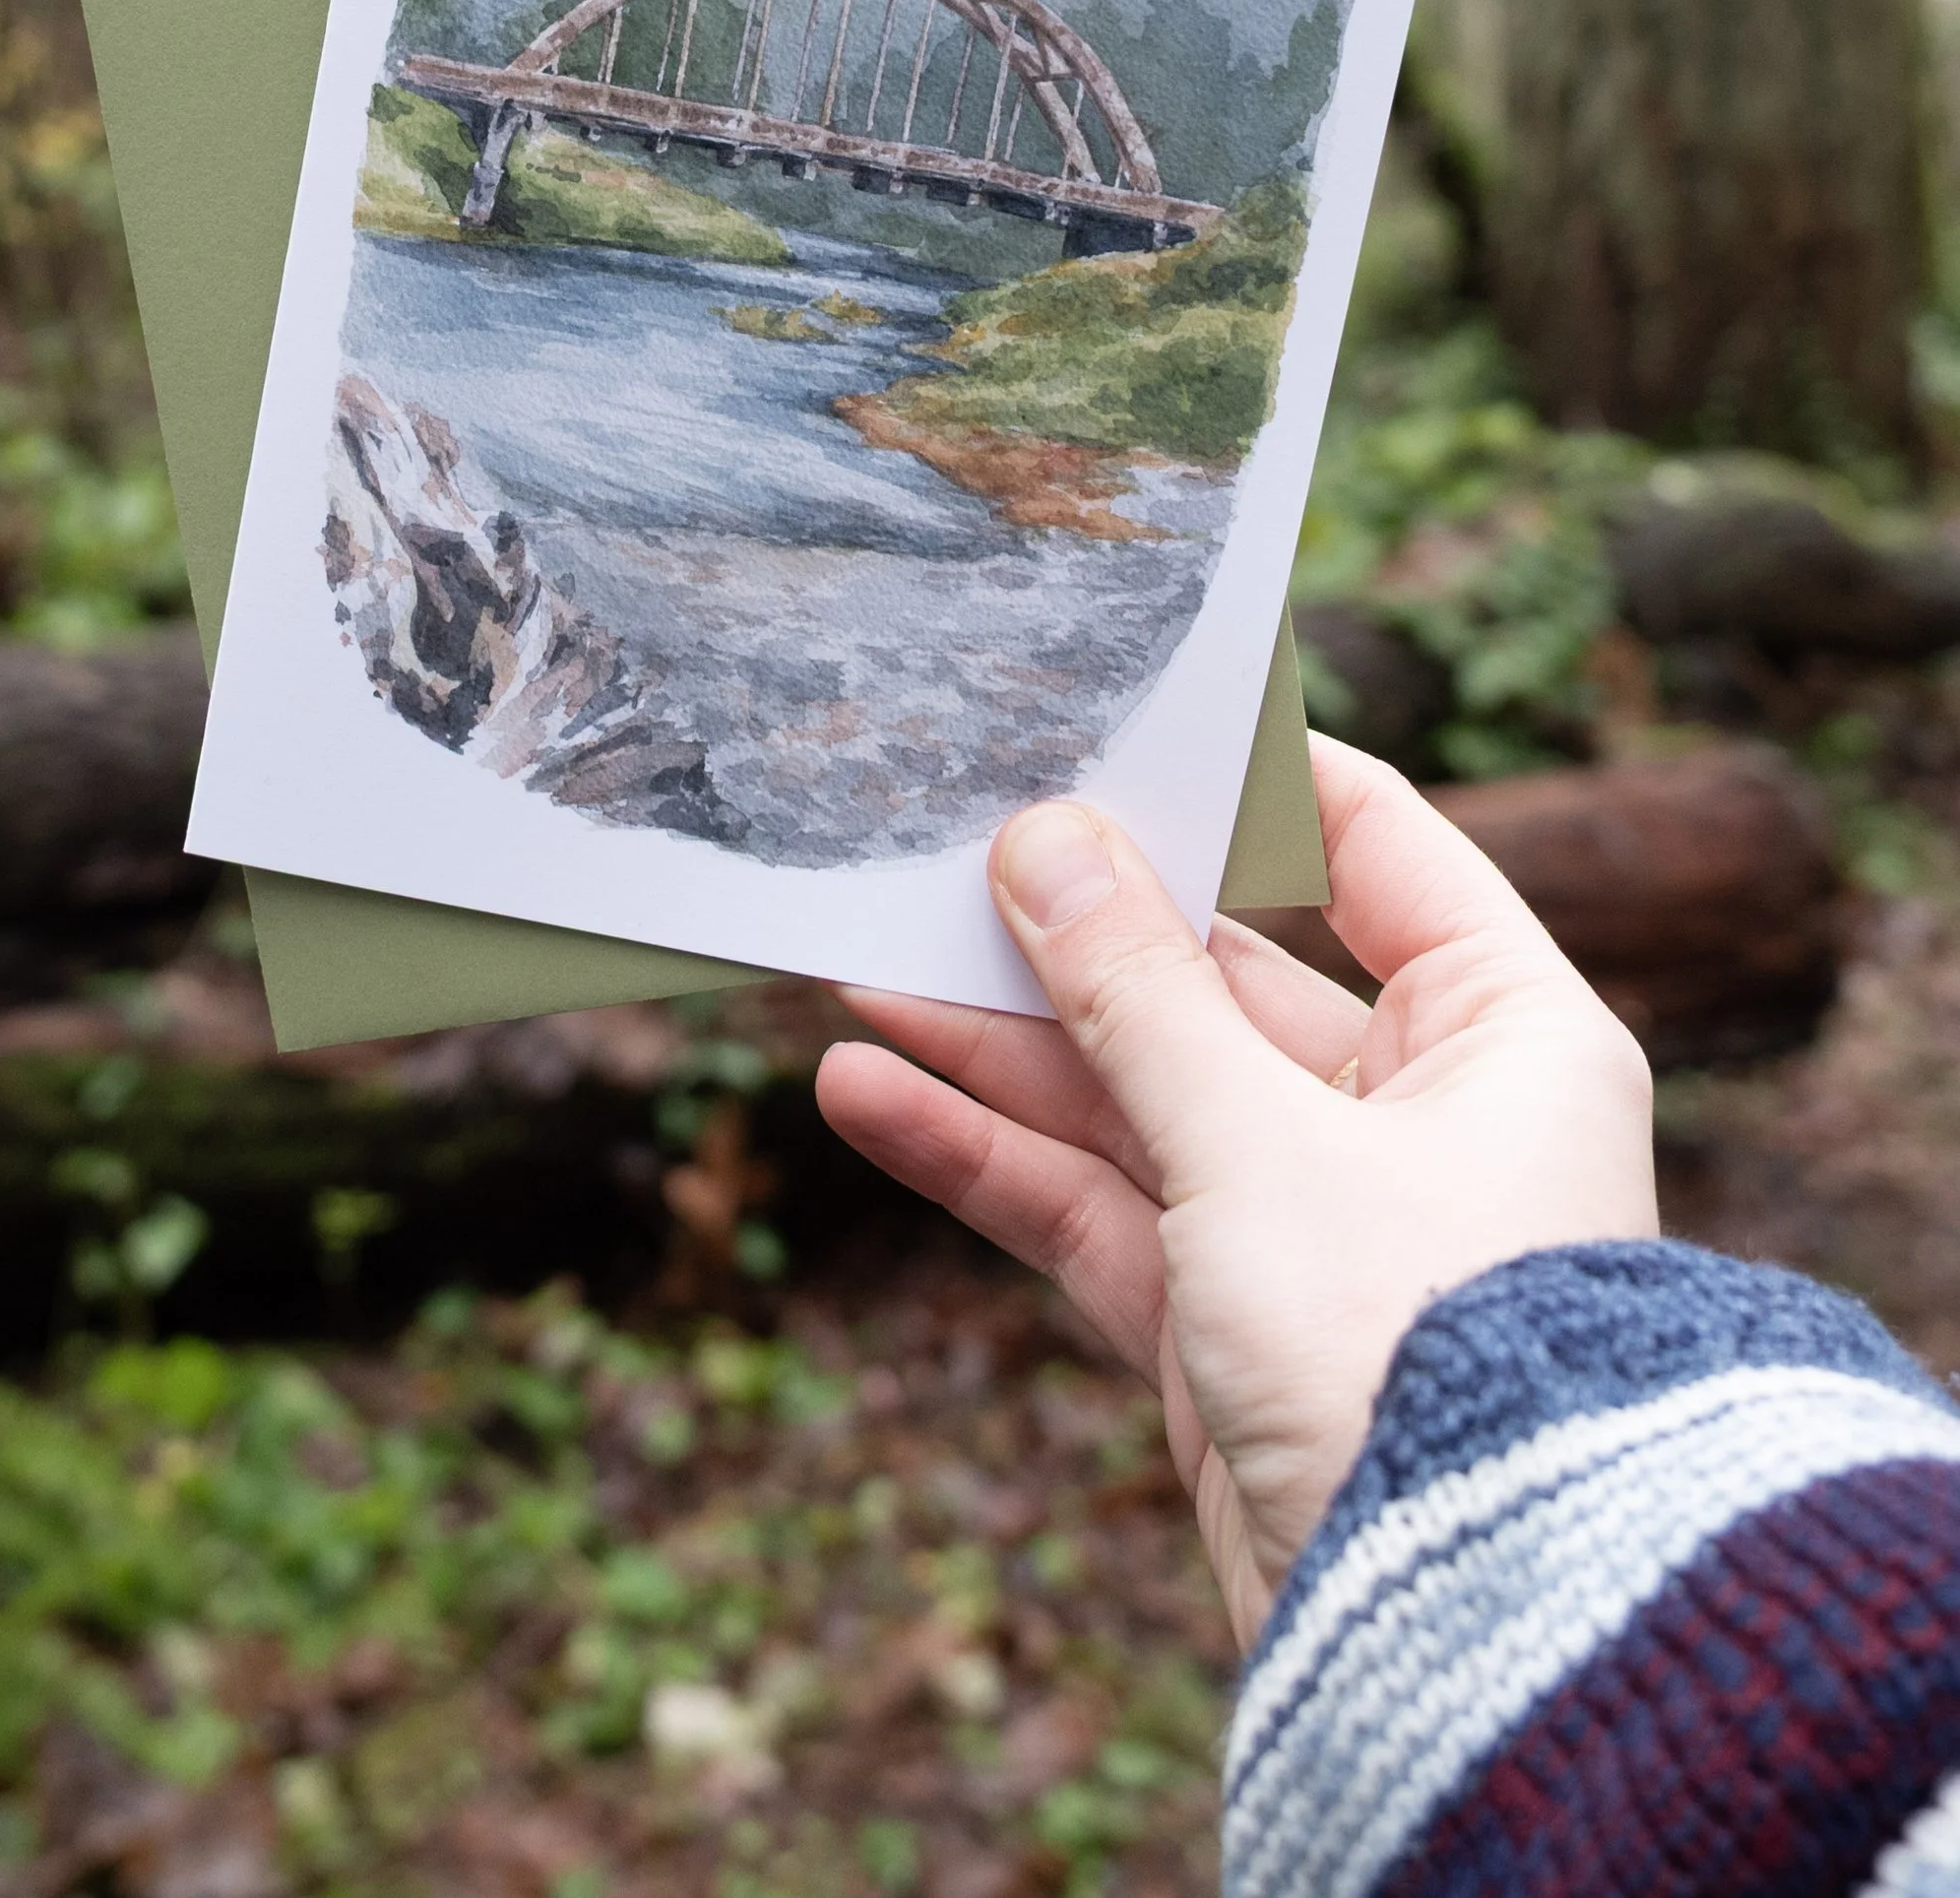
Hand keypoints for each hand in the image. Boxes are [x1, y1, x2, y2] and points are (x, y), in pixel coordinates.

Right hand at [815, 736, 1657, 1644]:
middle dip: (1072, 928)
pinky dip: (989, 1157)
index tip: (1128, 714)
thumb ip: (1134, 989)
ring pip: (1134, 1096)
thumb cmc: (1419, 1347)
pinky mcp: (1227, 1327)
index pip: (1380, 849)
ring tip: (853, 964)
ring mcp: (1313, 1225)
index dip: (1254, 782)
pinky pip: (1094, 1209)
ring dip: (998, 1041)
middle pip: (1220, 979)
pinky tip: (868, 1093)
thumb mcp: (1261, 1138)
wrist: (1461, 1640)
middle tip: (936, 850)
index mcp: (1501, 1032)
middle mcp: (1416, 1115)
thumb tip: (1044, 833)